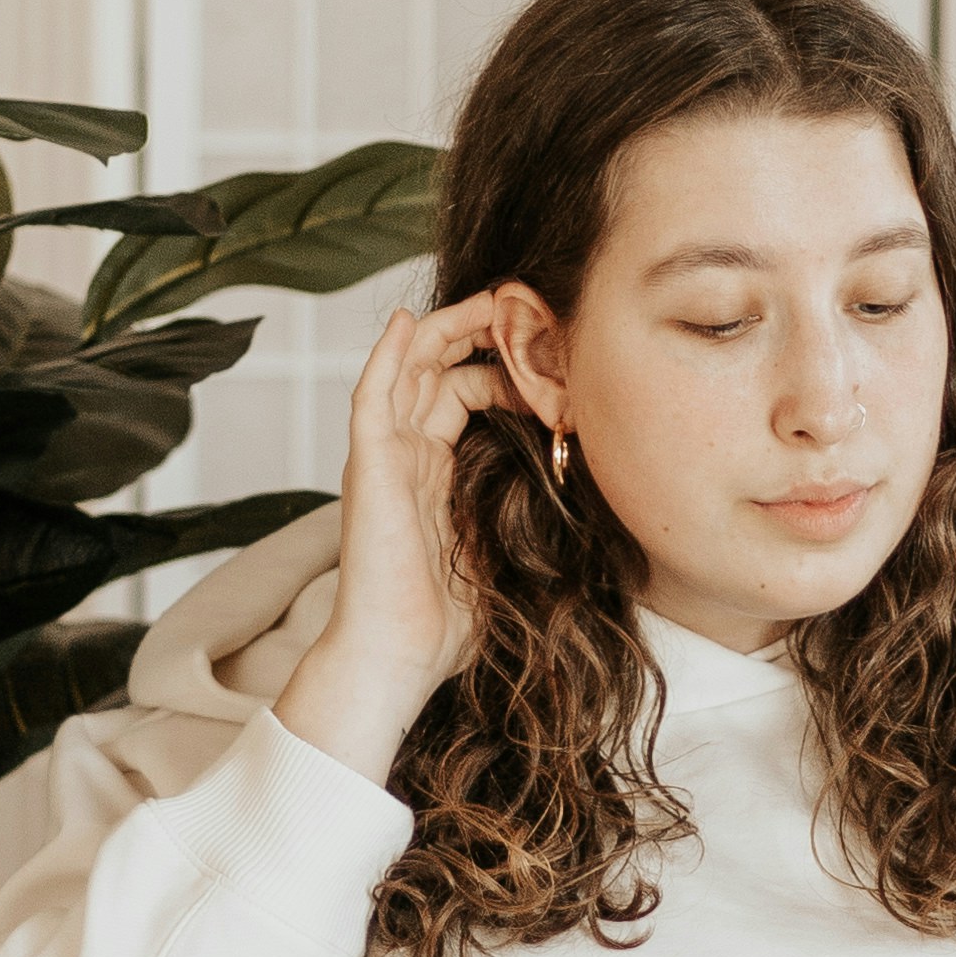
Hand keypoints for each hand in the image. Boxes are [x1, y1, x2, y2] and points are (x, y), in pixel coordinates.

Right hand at [274, 297, 504, 788]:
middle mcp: (407, 455)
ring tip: (490, 298)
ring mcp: (385, 457)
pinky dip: (386, 354)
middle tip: (526, 304)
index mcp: (435, 472)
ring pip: (410, 367)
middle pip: (439, 367)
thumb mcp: (506, 548)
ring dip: (448, 327)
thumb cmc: (447, 623)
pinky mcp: (368, 466)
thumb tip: (587, 483)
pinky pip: (372, 395)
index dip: (505, 367)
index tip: (552, 355)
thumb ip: (526, 508)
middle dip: (481, 332)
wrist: (401, 658)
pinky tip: (406, 320)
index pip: (465, 392)